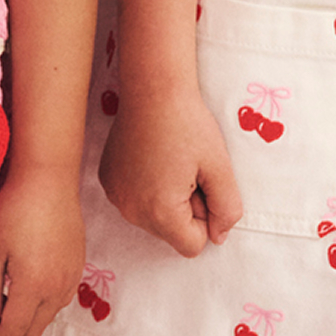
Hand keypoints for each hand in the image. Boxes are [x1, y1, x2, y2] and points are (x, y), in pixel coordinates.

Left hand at [0, 168, 85, 335]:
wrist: (48, 180)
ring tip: (1, 299)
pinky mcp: (77, 267)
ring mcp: (70, 279)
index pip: (10, 334)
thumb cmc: (16, 208)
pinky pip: (58, 300)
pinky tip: (22, 284)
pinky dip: (39, 304)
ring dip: (24, 319)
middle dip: (6, 335)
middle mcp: (57, 289)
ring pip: (46, 318)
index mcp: (33, 287)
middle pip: (30, 332)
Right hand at [99, 87, 242, 256]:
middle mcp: (131, 211)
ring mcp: (115, 196)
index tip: (202, 184)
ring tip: (170, 160)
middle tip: (187, 168)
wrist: (152, 89)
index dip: (206, 218)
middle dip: (186, 209)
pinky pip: (136, 200)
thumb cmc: (189, 125)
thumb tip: (219, 237)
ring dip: (167, 198)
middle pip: (171, 233)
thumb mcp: (220, 168)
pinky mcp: (107, 181)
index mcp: (160, 212)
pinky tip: (152, 155)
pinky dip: (148, 186)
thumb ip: (227, 209)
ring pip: (153, 218)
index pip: (192, 246)